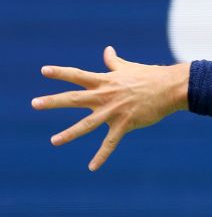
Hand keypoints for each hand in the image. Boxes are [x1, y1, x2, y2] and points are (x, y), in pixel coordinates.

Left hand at [32, 46, 187, 170]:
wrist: (171, 87)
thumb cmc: (150, 76)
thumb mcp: (128, 67)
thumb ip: (113, 62)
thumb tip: (107, 50)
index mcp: (105, 81)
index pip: (78, 75)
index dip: (60, 73)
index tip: (44, 71)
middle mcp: (105, 95)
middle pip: (74, 98)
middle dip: (53, 101)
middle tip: (35, 103)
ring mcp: (114, 111)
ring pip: (87, 124)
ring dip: (69, 134)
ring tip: (54, 141)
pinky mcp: (125, 124)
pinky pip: (110, 142)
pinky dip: (101, 155)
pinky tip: (92, 167)